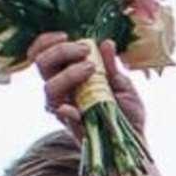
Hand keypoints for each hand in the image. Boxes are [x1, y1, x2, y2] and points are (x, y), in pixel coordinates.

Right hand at [31, 35, 146, 134]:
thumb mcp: (123, 84)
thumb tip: (106, 42)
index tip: (66, 35)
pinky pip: (59, 114)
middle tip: (84, 51)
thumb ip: (111, 65)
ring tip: (92, 70)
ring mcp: (64, 107)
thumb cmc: (127, 112)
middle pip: (42, 64)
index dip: (46, 41)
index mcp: (69, 75)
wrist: (133, 140)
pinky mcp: (70, 125)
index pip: (44, 54)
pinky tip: (78, 108)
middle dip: (61, 52)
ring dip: (69, 73)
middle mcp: (62, 90)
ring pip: (49, 87)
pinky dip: (67, 108)